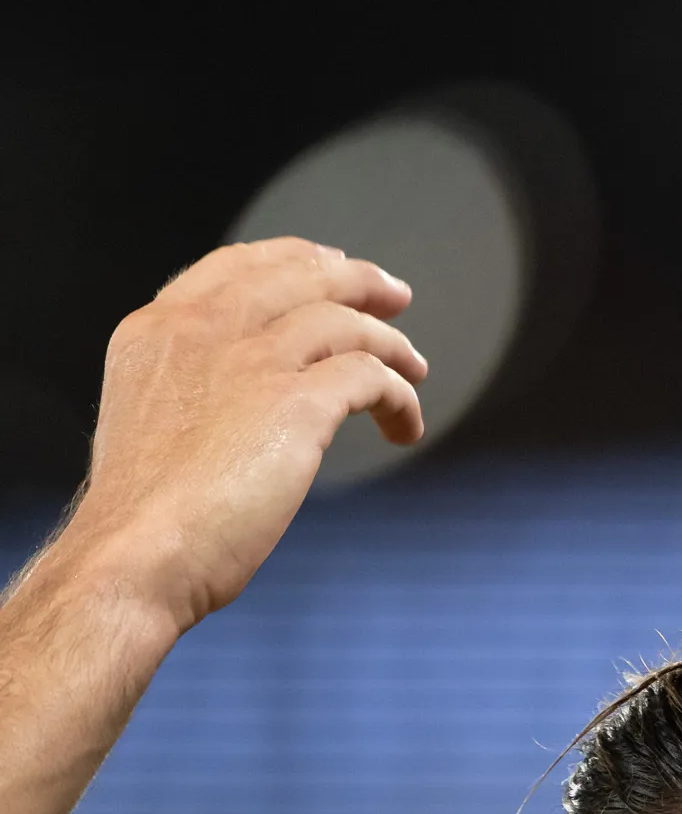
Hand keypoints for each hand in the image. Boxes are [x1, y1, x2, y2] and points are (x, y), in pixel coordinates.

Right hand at [53, 238, 425, 636]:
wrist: (134, 553)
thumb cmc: (142, 515)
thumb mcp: (150, 425)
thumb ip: (190, 395)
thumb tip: (238, 406)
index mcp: (157, 331)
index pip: (234, 266)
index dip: (291, 259)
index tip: (331, 267)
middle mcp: (201, 330)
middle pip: (297, 276)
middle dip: (355, 280)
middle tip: (395, 298)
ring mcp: (249, 359)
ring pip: (344, 320)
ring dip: (390, 344)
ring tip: (415, 369)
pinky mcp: (296, 401)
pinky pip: (371, 375)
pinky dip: (400, 396)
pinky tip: (405, 427)